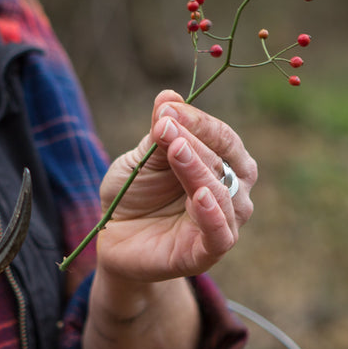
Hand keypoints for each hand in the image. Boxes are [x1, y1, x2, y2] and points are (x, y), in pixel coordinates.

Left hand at [96, 89, 256, 282]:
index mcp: (224, 165)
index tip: (168, 108)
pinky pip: (220, 234)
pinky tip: (199, 196)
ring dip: (198, 169)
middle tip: (165, 125)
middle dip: (195, 140)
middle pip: (226, 162)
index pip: (224, 138)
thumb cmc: (135, 193)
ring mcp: (224, 224)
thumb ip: (159, 134)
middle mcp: (233, 193)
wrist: (114, 237)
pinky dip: (213, 215)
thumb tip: (168, 95)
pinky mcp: (208, 253)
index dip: (199, 121)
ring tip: (175, 150)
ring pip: (223, 194)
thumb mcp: (143, 159)